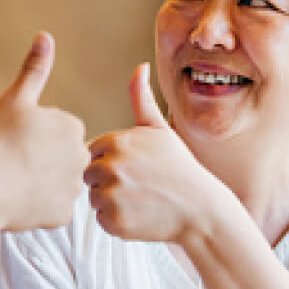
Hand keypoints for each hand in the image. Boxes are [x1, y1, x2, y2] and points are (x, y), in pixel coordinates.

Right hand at [0, 32, 88, 231]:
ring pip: (56, 183)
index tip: (17, 140)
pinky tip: (20, 201)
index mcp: (72, 128)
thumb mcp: (15, 99)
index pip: (57, 130)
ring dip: (41, 183)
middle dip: (42, 159)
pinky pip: (51, 209)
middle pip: (61, 156)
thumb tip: (45, 35)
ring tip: (15, 182)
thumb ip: (34, 69)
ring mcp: (72, 189)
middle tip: (15, 161)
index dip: (34, 135)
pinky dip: (37, 207)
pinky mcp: (62, 216)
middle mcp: (80, 158)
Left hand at [85, 64, 222, 241]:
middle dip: (108, 181)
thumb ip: (142, 99)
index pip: (92, 151)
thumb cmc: (179, 168)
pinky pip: (101, 219)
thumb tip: (140, 66)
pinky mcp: (114, 221)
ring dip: (111, 201)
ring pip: (94, 198)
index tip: (135, 166)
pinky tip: (140, 215)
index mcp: (116, 141)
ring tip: (141, 199)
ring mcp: (112, 195)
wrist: (200, 209)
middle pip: (89, 175)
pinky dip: (117, 221)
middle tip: (139, 185)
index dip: (112, 160)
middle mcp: (110, 166)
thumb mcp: (160, 130)